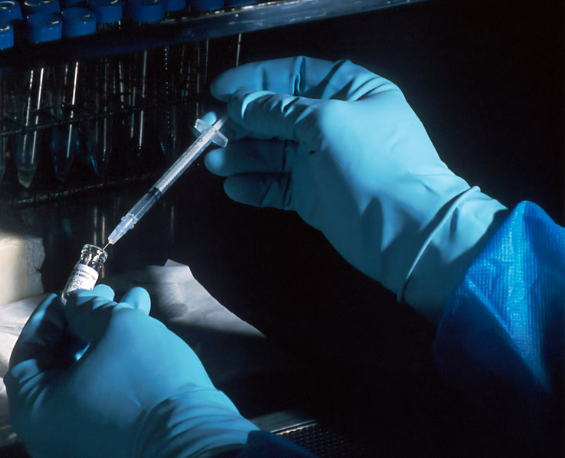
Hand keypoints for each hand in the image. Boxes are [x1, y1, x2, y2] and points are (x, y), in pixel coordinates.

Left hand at [4, 286, 256, 457]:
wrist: (195, 447)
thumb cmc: (144, 382)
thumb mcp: (117, 327)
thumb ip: (87, 308)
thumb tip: (76, 303)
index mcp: (33, 411)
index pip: (28, 352)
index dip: (49, 316)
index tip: (69, 292)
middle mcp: (47, 435)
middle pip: (59, 365)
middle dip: (86, 323)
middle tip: (107, 293)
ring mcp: (79, 447)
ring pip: (87, 378)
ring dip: (108, 338)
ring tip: (136, 300)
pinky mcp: (111, 450)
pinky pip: (102, 400)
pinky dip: (117, 366)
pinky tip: (146, 331)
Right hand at [205, 57, 507, 320]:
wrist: (406, 230)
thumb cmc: (373, 164)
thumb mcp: (327, 123)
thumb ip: (280, 111)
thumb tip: (240, 104)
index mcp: (349, 91)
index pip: (294, 74)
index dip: (255, 80)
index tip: (218, 91)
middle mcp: (334, 121)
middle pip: (276, 114)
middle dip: (240, 122)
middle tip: (204, 132)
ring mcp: (322, 160)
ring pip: (271, 151)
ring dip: (241, 155)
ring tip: (214, 164)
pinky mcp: (313, 195)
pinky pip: (276, 184)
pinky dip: (254, 184)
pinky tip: (234, 187)